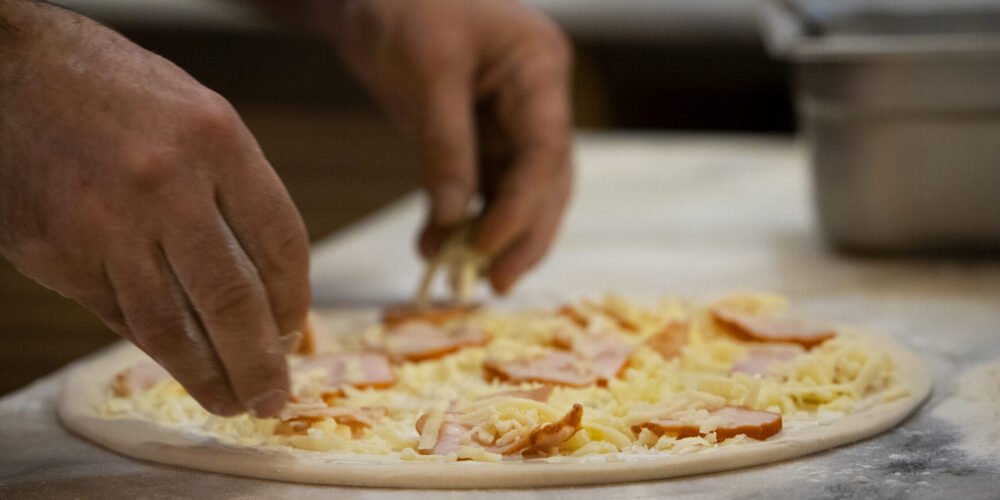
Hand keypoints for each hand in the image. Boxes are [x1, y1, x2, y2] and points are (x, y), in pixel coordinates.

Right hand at [0, 2, 308, 416]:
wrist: (10, 72)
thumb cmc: (115, 94)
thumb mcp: (197, 116)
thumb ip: (236, 191)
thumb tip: (270, 283)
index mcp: (217, 140)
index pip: (280, 243)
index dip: (295, 300)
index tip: (296, 332)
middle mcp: (166, 183)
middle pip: (232, 299)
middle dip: (261, 361)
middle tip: (274, 398)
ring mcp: (107, 223)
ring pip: (171, 326)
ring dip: (210, 376)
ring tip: (234, 402)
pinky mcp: (59, 254)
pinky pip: (121, 316)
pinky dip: (157, 350)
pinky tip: (182, 367)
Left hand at [325, 0, 573, 292]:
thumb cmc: (405, 5)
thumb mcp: (426, 72)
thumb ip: (444, 146)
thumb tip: (454, 218)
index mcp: (539, 69)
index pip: (546, 151)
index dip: (522, 207)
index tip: (486, 247)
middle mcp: (535, 98)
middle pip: (545, 180)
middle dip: (523, 234)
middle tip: (496, 283)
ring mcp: (508, 117)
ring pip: (515, 189)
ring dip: (491, 234)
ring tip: (464, 277)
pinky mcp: (476, 133)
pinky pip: (477, 184)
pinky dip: (458, 217)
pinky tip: (434, 243)